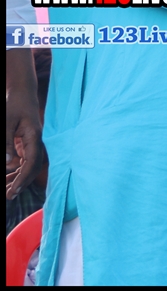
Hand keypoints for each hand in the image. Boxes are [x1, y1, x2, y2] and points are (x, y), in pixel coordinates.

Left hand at [6, 49, 42, 199]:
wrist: (22, 93)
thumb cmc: (14, 105)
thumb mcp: (6, 122)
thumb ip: (6, 143)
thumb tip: (8, 164)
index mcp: (34, 138)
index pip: (31, 163)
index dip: (22, 179)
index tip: (12, 191)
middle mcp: (37, 143)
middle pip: (33, 168)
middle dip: (21, 183)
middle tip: (8, 196)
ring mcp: (34, 143)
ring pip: (29, 166)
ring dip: (18, 178)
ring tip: (6, 189)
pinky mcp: (29, 143)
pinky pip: (25, 161)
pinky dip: (17, 170)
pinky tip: (8, 176)